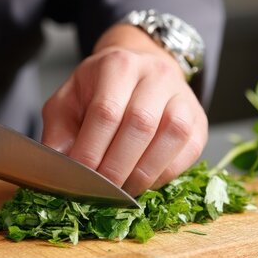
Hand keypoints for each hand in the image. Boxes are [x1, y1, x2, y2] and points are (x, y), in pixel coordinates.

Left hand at [42, 25, 207, 195]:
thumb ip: (59, 132)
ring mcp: (183, 96)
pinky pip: (188, 152)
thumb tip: (59, 168)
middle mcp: (155, 74)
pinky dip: (164, 174)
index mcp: (117, 65)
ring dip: (143, 173)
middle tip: (99, 192)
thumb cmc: (98, 91)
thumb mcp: (68, 102)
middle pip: (140, 124)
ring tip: (121, 191)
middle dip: (116, 167)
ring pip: (172, 136)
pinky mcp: (199, 121)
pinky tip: (143, 182)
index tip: (78, 177)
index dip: (91, 150)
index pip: (106, 112)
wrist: (139, 71)